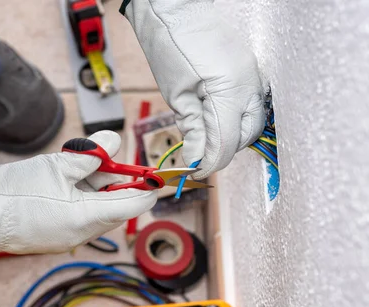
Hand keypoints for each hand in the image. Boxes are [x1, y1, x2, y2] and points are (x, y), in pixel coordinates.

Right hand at [0, 131, 156, 260]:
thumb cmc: (12, 193)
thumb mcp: (56, 165)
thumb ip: (90, 154)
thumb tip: (113, 141)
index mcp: (87, 219)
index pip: (134, 205)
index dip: (147, 186)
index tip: (155, 172)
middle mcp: (82, 233)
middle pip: (117, 206)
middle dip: (118, 180)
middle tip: (107, 156)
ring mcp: (68, 236)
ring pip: (98, 208)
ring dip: (98, 185)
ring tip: (82, 162)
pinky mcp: (56, 233)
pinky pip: (81, 214)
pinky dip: (83, 194)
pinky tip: (70, 176)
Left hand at [124, 0, 264, 178]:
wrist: (177, 10)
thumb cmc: (173, 43)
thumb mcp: (178, 93)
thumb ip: (192, 127)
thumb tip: (196, 159)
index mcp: (231, 91)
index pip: (227, 143)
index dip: (210, 162)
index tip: (195, 172)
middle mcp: (250, 86)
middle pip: (245, 137)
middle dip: (222, 151)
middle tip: (198, 156)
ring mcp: (253, 79)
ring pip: (251, 124)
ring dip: (229, 136)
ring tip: (203, 135)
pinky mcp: (249, 74)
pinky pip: (248, 107)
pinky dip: (232, 119)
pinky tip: (213, 117)